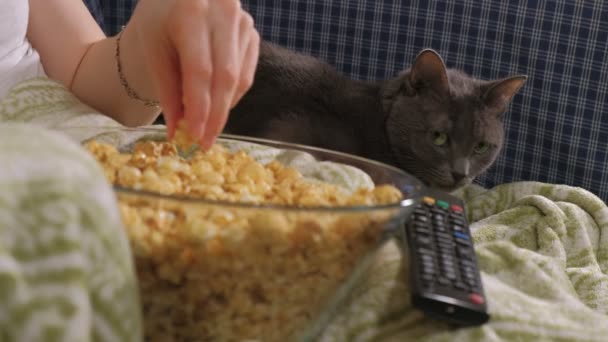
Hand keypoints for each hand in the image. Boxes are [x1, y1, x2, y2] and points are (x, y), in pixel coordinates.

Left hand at [128, 0, 259, 148]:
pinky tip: (216, 105)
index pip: (200, 69)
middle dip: (216, 115)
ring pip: (239, 78)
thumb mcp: (154, 54)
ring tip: (205, 127)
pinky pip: (246, 74)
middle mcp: (223, 9)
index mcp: (191, 9)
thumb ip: (169, 93)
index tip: (194, 136)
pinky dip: (231, 95)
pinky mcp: (251, 32)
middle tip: (205, 143)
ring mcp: (242, 20)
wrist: (173, 2)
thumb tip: (178, 134)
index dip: (199, 106)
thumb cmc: (157, 25)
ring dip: (223, 108)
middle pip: (225, 76)